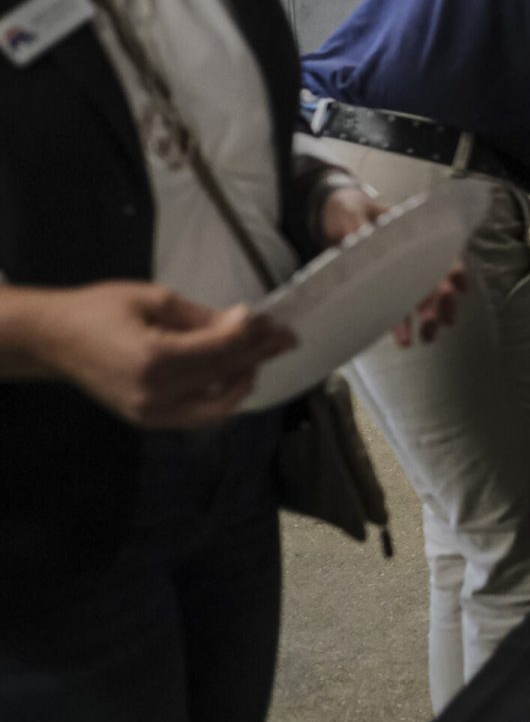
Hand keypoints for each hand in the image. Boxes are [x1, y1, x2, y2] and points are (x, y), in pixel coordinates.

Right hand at [17, 282, 294, 427]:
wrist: (55, 339)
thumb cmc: (100, 310)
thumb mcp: (155, 300)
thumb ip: (202, 317)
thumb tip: (246, 321)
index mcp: (154, 360)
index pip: (222, 350)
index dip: (253, 334)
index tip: (275, 321)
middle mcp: (155, 395)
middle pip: (225, 377)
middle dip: (258, 354)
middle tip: (283, 336)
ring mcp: (151, 414)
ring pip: (219, 406)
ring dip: (244, 380)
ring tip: (257, 355)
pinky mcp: (149, 421)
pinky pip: (199, 416)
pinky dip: (223, 398)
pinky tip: (234, 374)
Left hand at [319, 184, 466, 346]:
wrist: (331, 221)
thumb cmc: (349, 209)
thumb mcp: (350, 210)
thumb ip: (356, 225)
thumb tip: (359, 239)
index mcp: (412, 233)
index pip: (443, 250)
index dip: (455, 269)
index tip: (459, 285)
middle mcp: (414, 257)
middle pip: (438, 281)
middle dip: (443, 303)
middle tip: (440, 321)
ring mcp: (401, 276)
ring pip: (425, 300)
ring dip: (430, 319)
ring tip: (428, 337)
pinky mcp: (385, 291)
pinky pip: (399, 310)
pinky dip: (403, 325)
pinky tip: (405, 339)